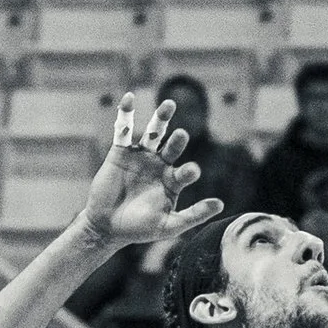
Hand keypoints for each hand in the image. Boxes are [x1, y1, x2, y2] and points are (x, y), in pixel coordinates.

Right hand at [77, 94, 222, 249]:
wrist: (107, 228)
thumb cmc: (140, 229)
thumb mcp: (169, 226)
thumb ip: (194, 215)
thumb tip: (220, 205)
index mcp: (173, 180)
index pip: (185, 172)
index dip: (188, 171)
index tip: (191, 171)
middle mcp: (160, 165)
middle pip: (172, 147)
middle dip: (177, 140)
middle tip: (182, 134)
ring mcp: (141, 156)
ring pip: (153, 133)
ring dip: (161, 119)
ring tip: (169, 105)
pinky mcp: (120, 152)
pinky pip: (123, 130)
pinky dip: (126, 114)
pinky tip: (129, 98)